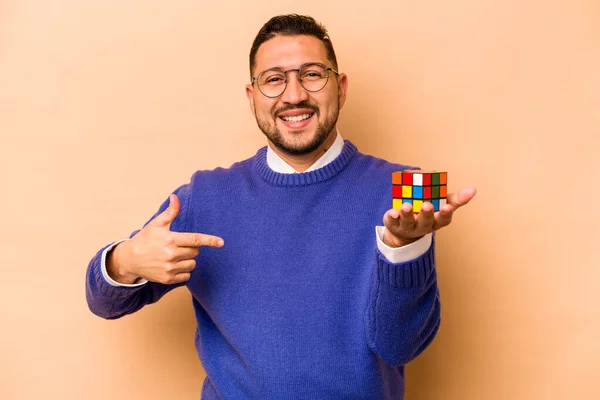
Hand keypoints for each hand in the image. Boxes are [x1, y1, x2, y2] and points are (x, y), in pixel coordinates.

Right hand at [107, 194, 223, 284]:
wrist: (130, 259)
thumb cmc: (145, 239)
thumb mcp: (157, 224)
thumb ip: (170, 212)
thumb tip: (175, 197)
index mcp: (170, 240)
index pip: (195, 240)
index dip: (209, 240)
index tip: (221, 242)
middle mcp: (171, 255)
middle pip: (195, 252)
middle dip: (191, 248)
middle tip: (178, 246)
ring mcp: (169, 268)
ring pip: (192, 264)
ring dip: (188, 260)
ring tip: (175, 256)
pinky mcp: (168, 279)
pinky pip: (187, 276)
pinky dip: (183, 271)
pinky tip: (173, 266)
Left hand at [382, 187, 476, 247]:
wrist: (403, 230)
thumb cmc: (427, 214)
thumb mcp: (442, 206)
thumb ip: (456, 199)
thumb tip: (473, 189)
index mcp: (436, 221)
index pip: (443, 220)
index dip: (445, 214)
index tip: (448, 207)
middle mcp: (422, 226)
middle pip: (425, 221)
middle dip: (426, 214)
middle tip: (427, 205)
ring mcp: (407, 227)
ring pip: (408, 222)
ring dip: (407, 214)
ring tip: (407, 206)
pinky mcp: (393, 224)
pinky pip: (392, 221)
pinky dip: (392, 217)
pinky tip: (393, 211)